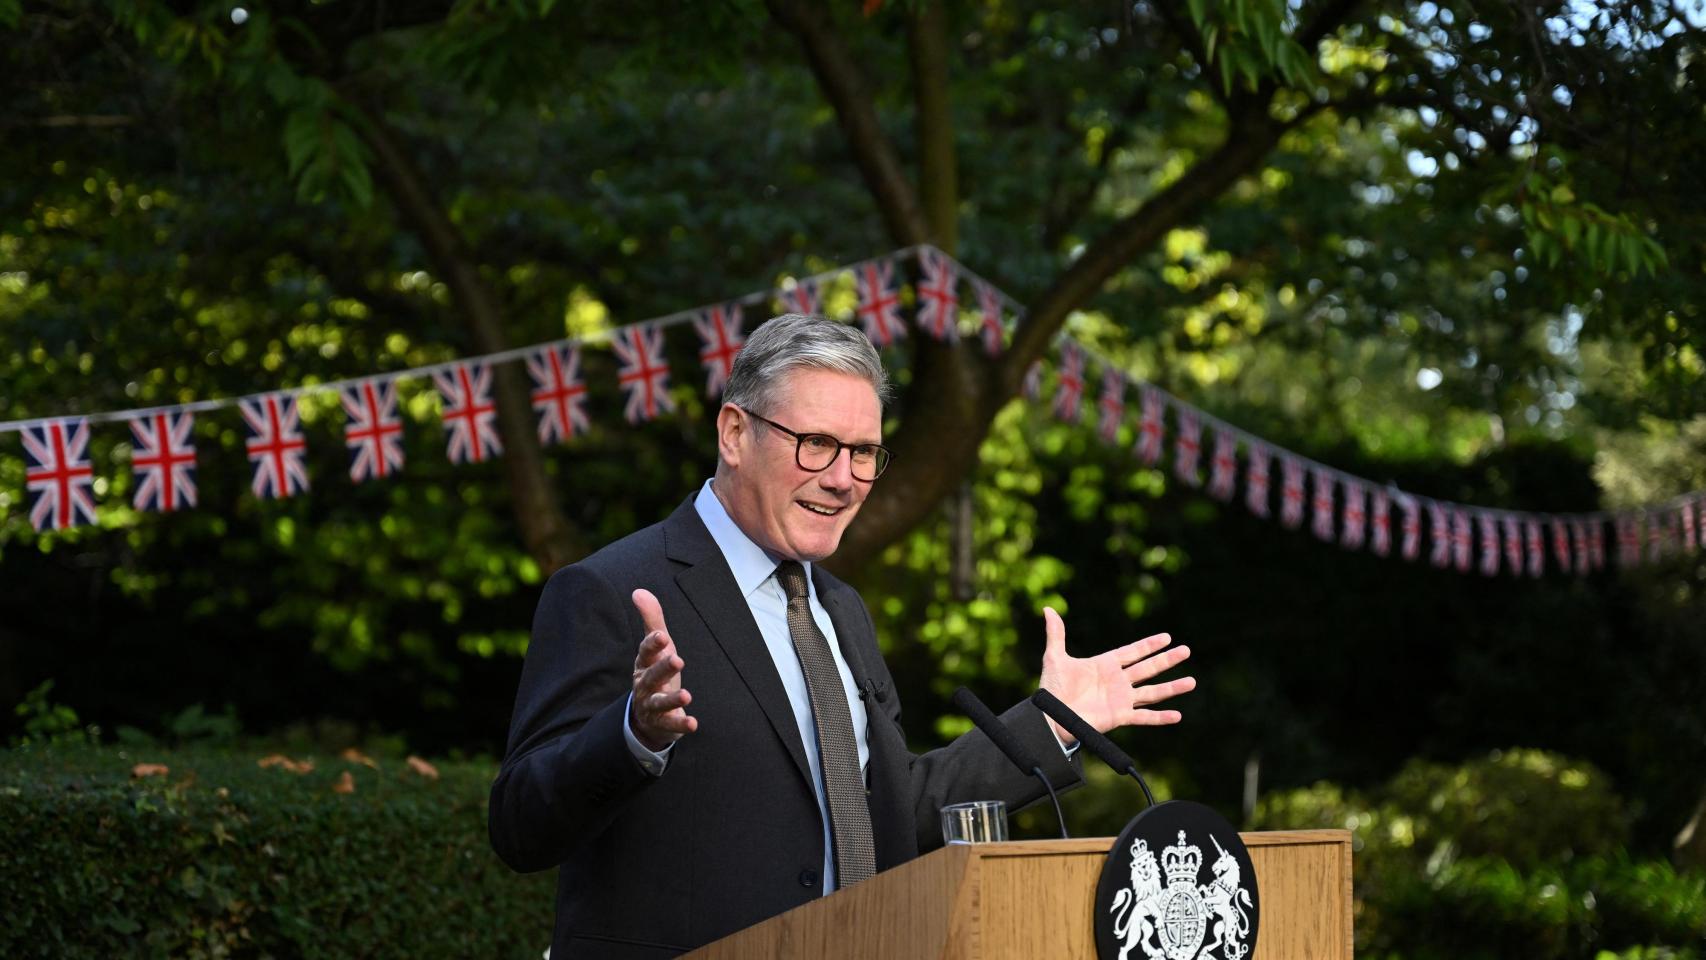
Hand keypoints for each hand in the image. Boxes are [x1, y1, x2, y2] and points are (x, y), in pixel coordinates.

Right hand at [629, 589, 697, 750]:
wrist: (646, 715)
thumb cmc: (655, 672)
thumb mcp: (656, 647)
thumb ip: (651, 620)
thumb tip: (639, 591)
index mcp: (643, 664)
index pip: (645, 652)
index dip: (652, 644)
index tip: (661, 636)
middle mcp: (645, 684)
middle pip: (651, 676)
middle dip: (663, 668)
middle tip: (678, 659)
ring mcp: (652, 705)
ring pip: (659, 702)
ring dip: (672, 699)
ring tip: (687, 695)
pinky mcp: (663, 723)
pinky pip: (670, 724)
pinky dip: (681, 724)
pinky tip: (694, 723)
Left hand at [1036, 607, 1194, 741]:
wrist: (1049, 716)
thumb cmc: (1051, 689)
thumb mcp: (1054, 657)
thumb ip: (1056, 634)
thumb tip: (1048, 608)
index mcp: (1105, 665)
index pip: (1133, 652)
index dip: (1149, 645)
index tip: (1167, 637)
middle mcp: (1117, 681)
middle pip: (1148, 668)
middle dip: (1167, 659)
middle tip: (1186, 650)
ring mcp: (1120, 699)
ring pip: (1152, 691)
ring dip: (1172, 687)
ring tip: (1192, 681)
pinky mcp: (1120, 716)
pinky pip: (1144, 716)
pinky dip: (1160, 717)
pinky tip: (1177, 715)